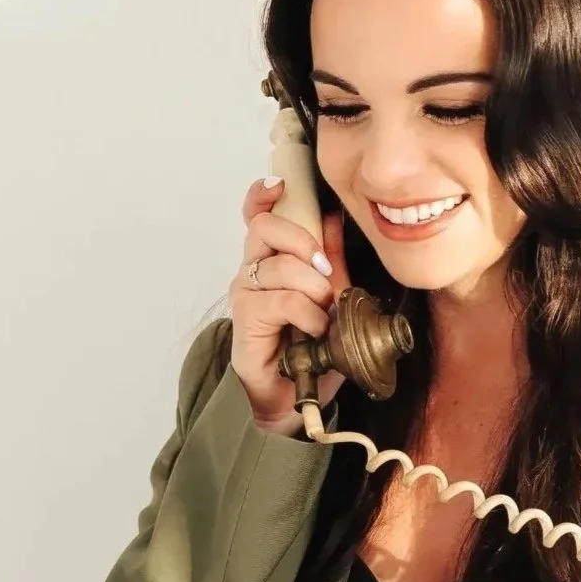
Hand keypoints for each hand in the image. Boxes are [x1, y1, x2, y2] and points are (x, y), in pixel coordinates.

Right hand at [228, 176, 351, 432]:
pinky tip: (317, 329)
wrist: (295, 396)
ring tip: (325, 312)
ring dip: (313, 288)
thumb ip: (334, 259)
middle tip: (324, 268)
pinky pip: (280, 300)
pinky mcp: (245, 320)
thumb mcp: (334, 296)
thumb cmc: (312, 347)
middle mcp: (253, 271)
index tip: (278, 185)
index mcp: (272, 259)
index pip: (257, 214)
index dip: (262, 195)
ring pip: (279, 266)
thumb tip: (335, 217)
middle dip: (301, 240)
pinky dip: (307, 313)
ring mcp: (245, 294)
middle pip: (264, 227)